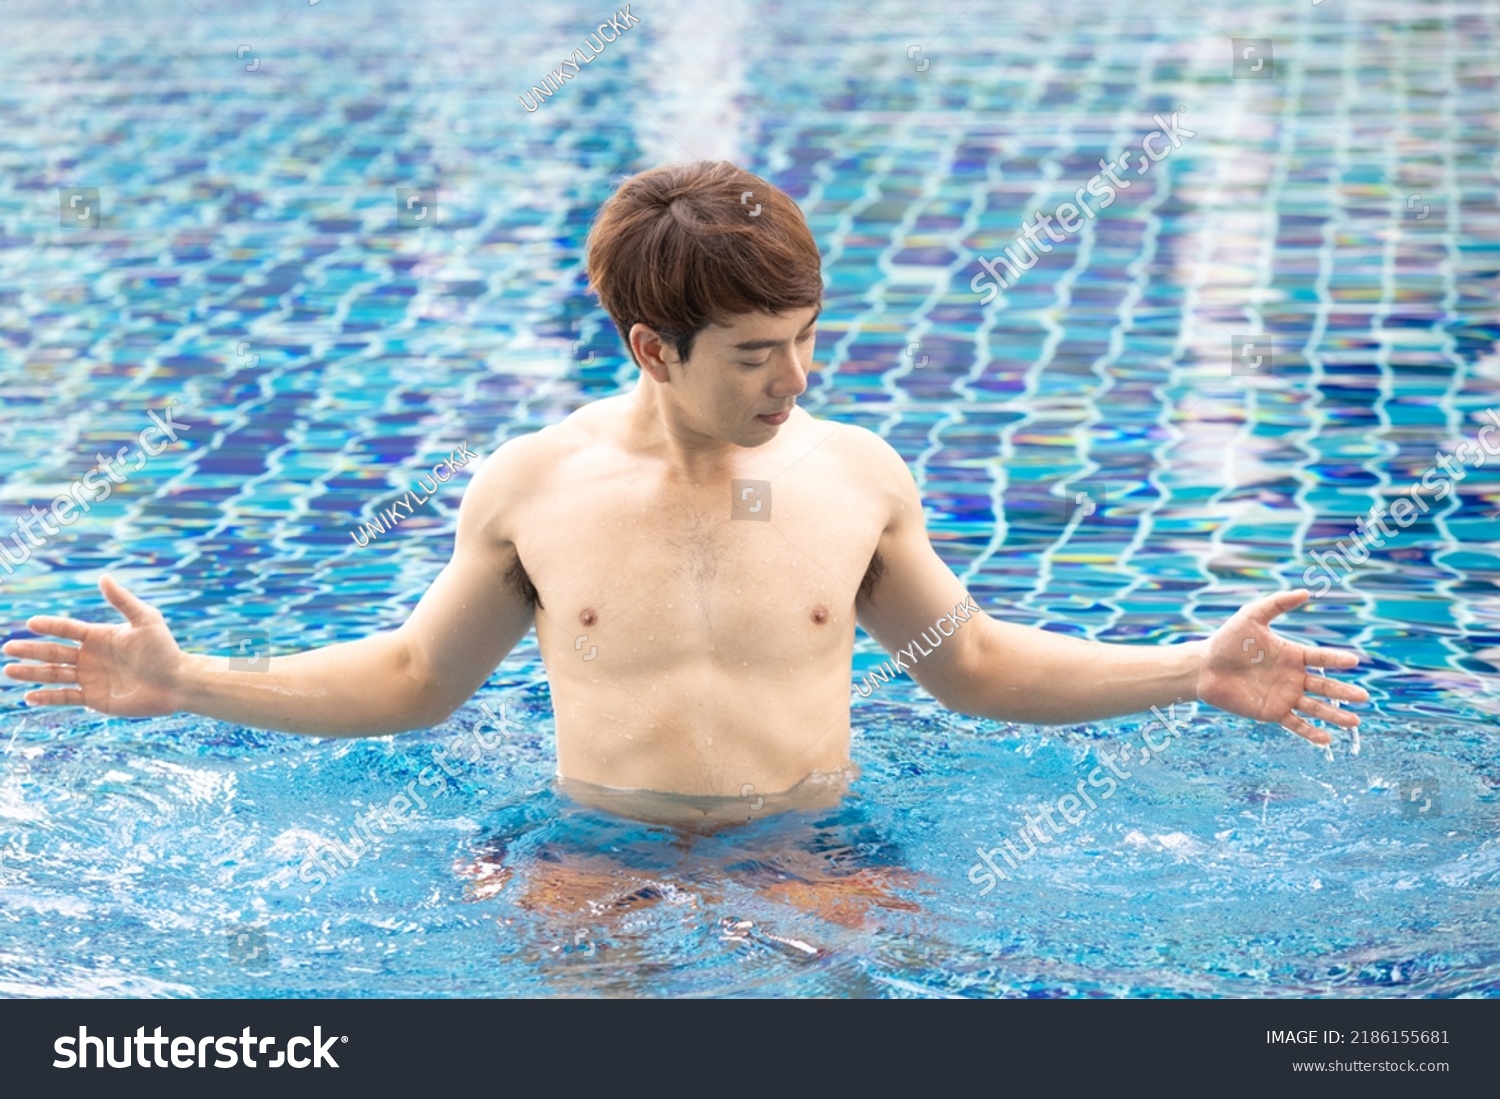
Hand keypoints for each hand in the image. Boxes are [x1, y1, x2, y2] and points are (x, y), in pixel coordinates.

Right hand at [2, 574, 185, 716]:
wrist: (177, 682)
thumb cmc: (164, 650)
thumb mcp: (146, 621)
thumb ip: (123, 601)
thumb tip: (103, 577)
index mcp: (99, 636)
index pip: (67, 629)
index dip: (50, 626)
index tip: (32, 623)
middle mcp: (90, 656)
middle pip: (54, 652)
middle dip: (31, 650)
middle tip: (8, 648)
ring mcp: (90, 677)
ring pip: (54, 674)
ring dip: (32, 673)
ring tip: (9, 671)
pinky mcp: (94, 698)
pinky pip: (65, 697)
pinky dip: (48, 697)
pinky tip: (29, 697)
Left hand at [1197, 588, 1368, 744]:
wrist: (1204, 667)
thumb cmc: (1227, 640)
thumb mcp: (1252, 616)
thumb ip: (1277, 603)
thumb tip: (1305, 591)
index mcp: (1292, 655)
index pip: (1321, 658)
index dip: (1337, 660)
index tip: (1354, 661)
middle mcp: (1293, 677)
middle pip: (1325, 686)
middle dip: (1344, 692)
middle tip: (1364, 697)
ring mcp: (1284, 696)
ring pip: (1316, 708)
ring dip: (1335, 716)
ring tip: (1355, 723)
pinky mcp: (1271, 713)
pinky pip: (1296, 724)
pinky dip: (1311, 733)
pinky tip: (1327, 740)